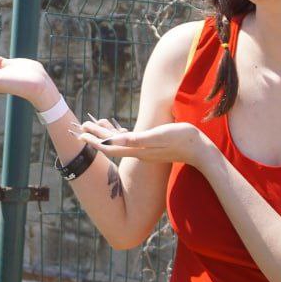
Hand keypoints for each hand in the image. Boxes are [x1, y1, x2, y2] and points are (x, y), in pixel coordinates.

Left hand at [74, 118, 216, 168]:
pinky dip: (121, 135)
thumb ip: (136, 139)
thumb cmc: (181, 139)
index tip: (79, 134)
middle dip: (95, 137)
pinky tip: (120, 133)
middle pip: (111, 144)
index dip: (94, 141)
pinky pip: (130, 141)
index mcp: (137, 149)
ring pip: (120, 143)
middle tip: (81, 129)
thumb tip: (114, 139)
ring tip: (95, 129)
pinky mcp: (153, 148)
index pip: (109, 146)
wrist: (201, 150)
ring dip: (106, 136)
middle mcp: (138, 152)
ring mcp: (146, 151)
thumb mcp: (158, 136)